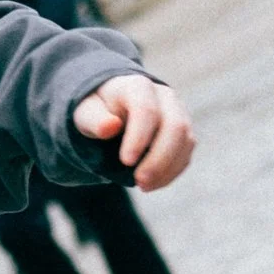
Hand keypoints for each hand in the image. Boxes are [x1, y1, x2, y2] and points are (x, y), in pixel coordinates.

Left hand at [72, 72, 193, 191]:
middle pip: (175, 126)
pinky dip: (171, 172)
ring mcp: (178, 113)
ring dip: (167, 169)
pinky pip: (186, 153)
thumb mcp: (87, 113)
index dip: (139, 137)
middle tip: (139, 182)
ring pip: (186, 141)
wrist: (114, 106)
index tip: (126, 161)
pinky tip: (153, 183)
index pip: (146, 110)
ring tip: (144, 186)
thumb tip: (110, 127)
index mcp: (137, 87)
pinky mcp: (184, 132)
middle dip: (159, 158)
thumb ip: (95, 119)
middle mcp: (164, 96)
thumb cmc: (98, 110)